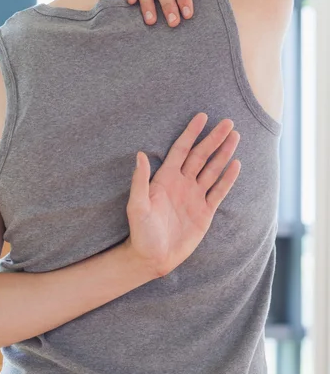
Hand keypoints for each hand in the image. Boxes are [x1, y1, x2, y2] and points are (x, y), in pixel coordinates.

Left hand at [125, 113, 240, 277]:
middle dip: (214, 139)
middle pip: (201, 155)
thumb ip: (140, 180)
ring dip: (224, 153)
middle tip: (228, 122)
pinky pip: (219, 191)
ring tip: (235, 136)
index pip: (181, 149)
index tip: (202, 116)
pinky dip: (228, 178)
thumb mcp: (137, 205)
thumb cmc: (141, 231)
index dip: (191, 133)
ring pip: (212, 169)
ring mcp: (194, 196)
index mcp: (165, 178)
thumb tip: (139, 154)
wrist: (153, 257)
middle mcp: (182, 183)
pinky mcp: (204, 211)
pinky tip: (236, 164)